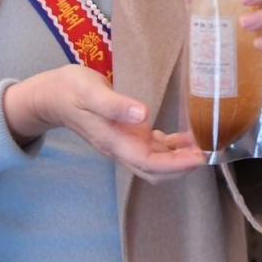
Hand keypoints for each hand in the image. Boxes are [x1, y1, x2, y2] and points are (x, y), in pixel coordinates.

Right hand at [3, 65, 205, 180]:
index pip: (149, 163)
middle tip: (209, 152)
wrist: (52, 95)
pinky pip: (152, 148)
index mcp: (113, 142)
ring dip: (179, 158)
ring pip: (156, 162)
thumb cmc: (71, 90)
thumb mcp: (91, 92)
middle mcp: (120, 148)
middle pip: (155, 171)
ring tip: (203, 143)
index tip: (199, 157)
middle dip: (182, 167)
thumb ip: (115, 105)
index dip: (176, 165)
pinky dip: (171, 147)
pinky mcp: (125, 135)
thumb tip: (143, 115)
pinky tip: (185, 137)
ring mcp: (123, 143)